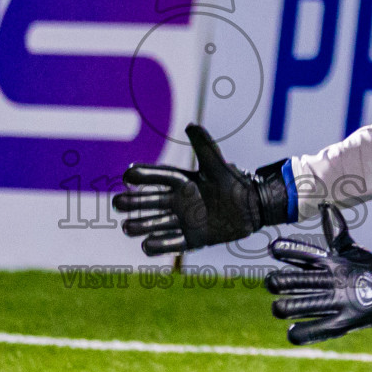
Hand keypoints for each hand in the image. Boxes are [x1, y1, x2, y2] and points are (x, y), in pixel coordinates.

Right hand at [112, 123, 289, 255]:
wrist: (253, 208)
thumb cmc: (235, 184)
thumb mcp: (218, 165)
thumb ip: (204, 147)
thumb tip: (191, 125)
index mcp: (182, 183)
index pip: (157, 178)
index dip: (142, 177)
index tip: (127, 176)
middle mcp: (179, 202)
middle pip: (150, 202)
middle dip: (133, 203)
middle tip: (118, 204)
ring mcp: (185, 221)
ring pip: (157, 223)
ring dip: (141, 225)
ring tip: (126, 227)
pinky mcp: (194, 239)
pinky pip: (174, 243)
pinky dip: (160, 245)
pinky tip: (146, 245)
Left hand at [265, 202, 371, 345]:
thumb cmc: (365, 266)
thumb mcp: (350, 247)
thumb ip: (335, 229)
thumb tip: (327, 205)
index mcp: (331, 261)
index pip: (303, 253)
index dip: (285, 249)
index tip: (273, 248)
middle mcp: (331, 280)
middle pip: (293, 281)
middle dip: (277, 282)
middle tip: (272, 283)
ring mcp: (336, 302)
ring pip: (298, 306)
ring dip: (283, 308)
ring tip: (278, 308)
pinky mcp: (342, 323)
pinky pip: (314, 330)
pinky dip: (300, 333)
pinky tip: (293, 332)